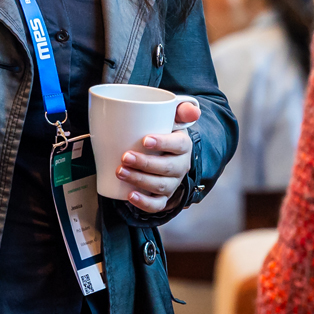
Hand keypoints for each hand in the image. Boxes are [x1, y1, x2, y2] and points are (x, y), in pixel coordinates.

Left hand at [117, 99, 199, 213]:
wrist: (161, 151)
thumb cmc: (162, 131)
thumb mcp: (171, 117)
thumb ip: (181, 109)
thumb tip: (193, 111)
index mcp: (183, 145)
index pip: (179, 145)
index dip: (163, 143)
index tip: (145, 140)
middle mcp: (180, 166)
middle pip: (167, 168)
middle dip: (145, 164)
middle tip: (125, 157)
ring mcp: (172, 183)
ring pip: (160, 186)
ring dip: (140, 180)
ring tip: (120, 171)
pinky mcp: (163, 197)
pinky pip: (157, 205)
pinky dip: (144, 203)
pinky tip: (130, 195)